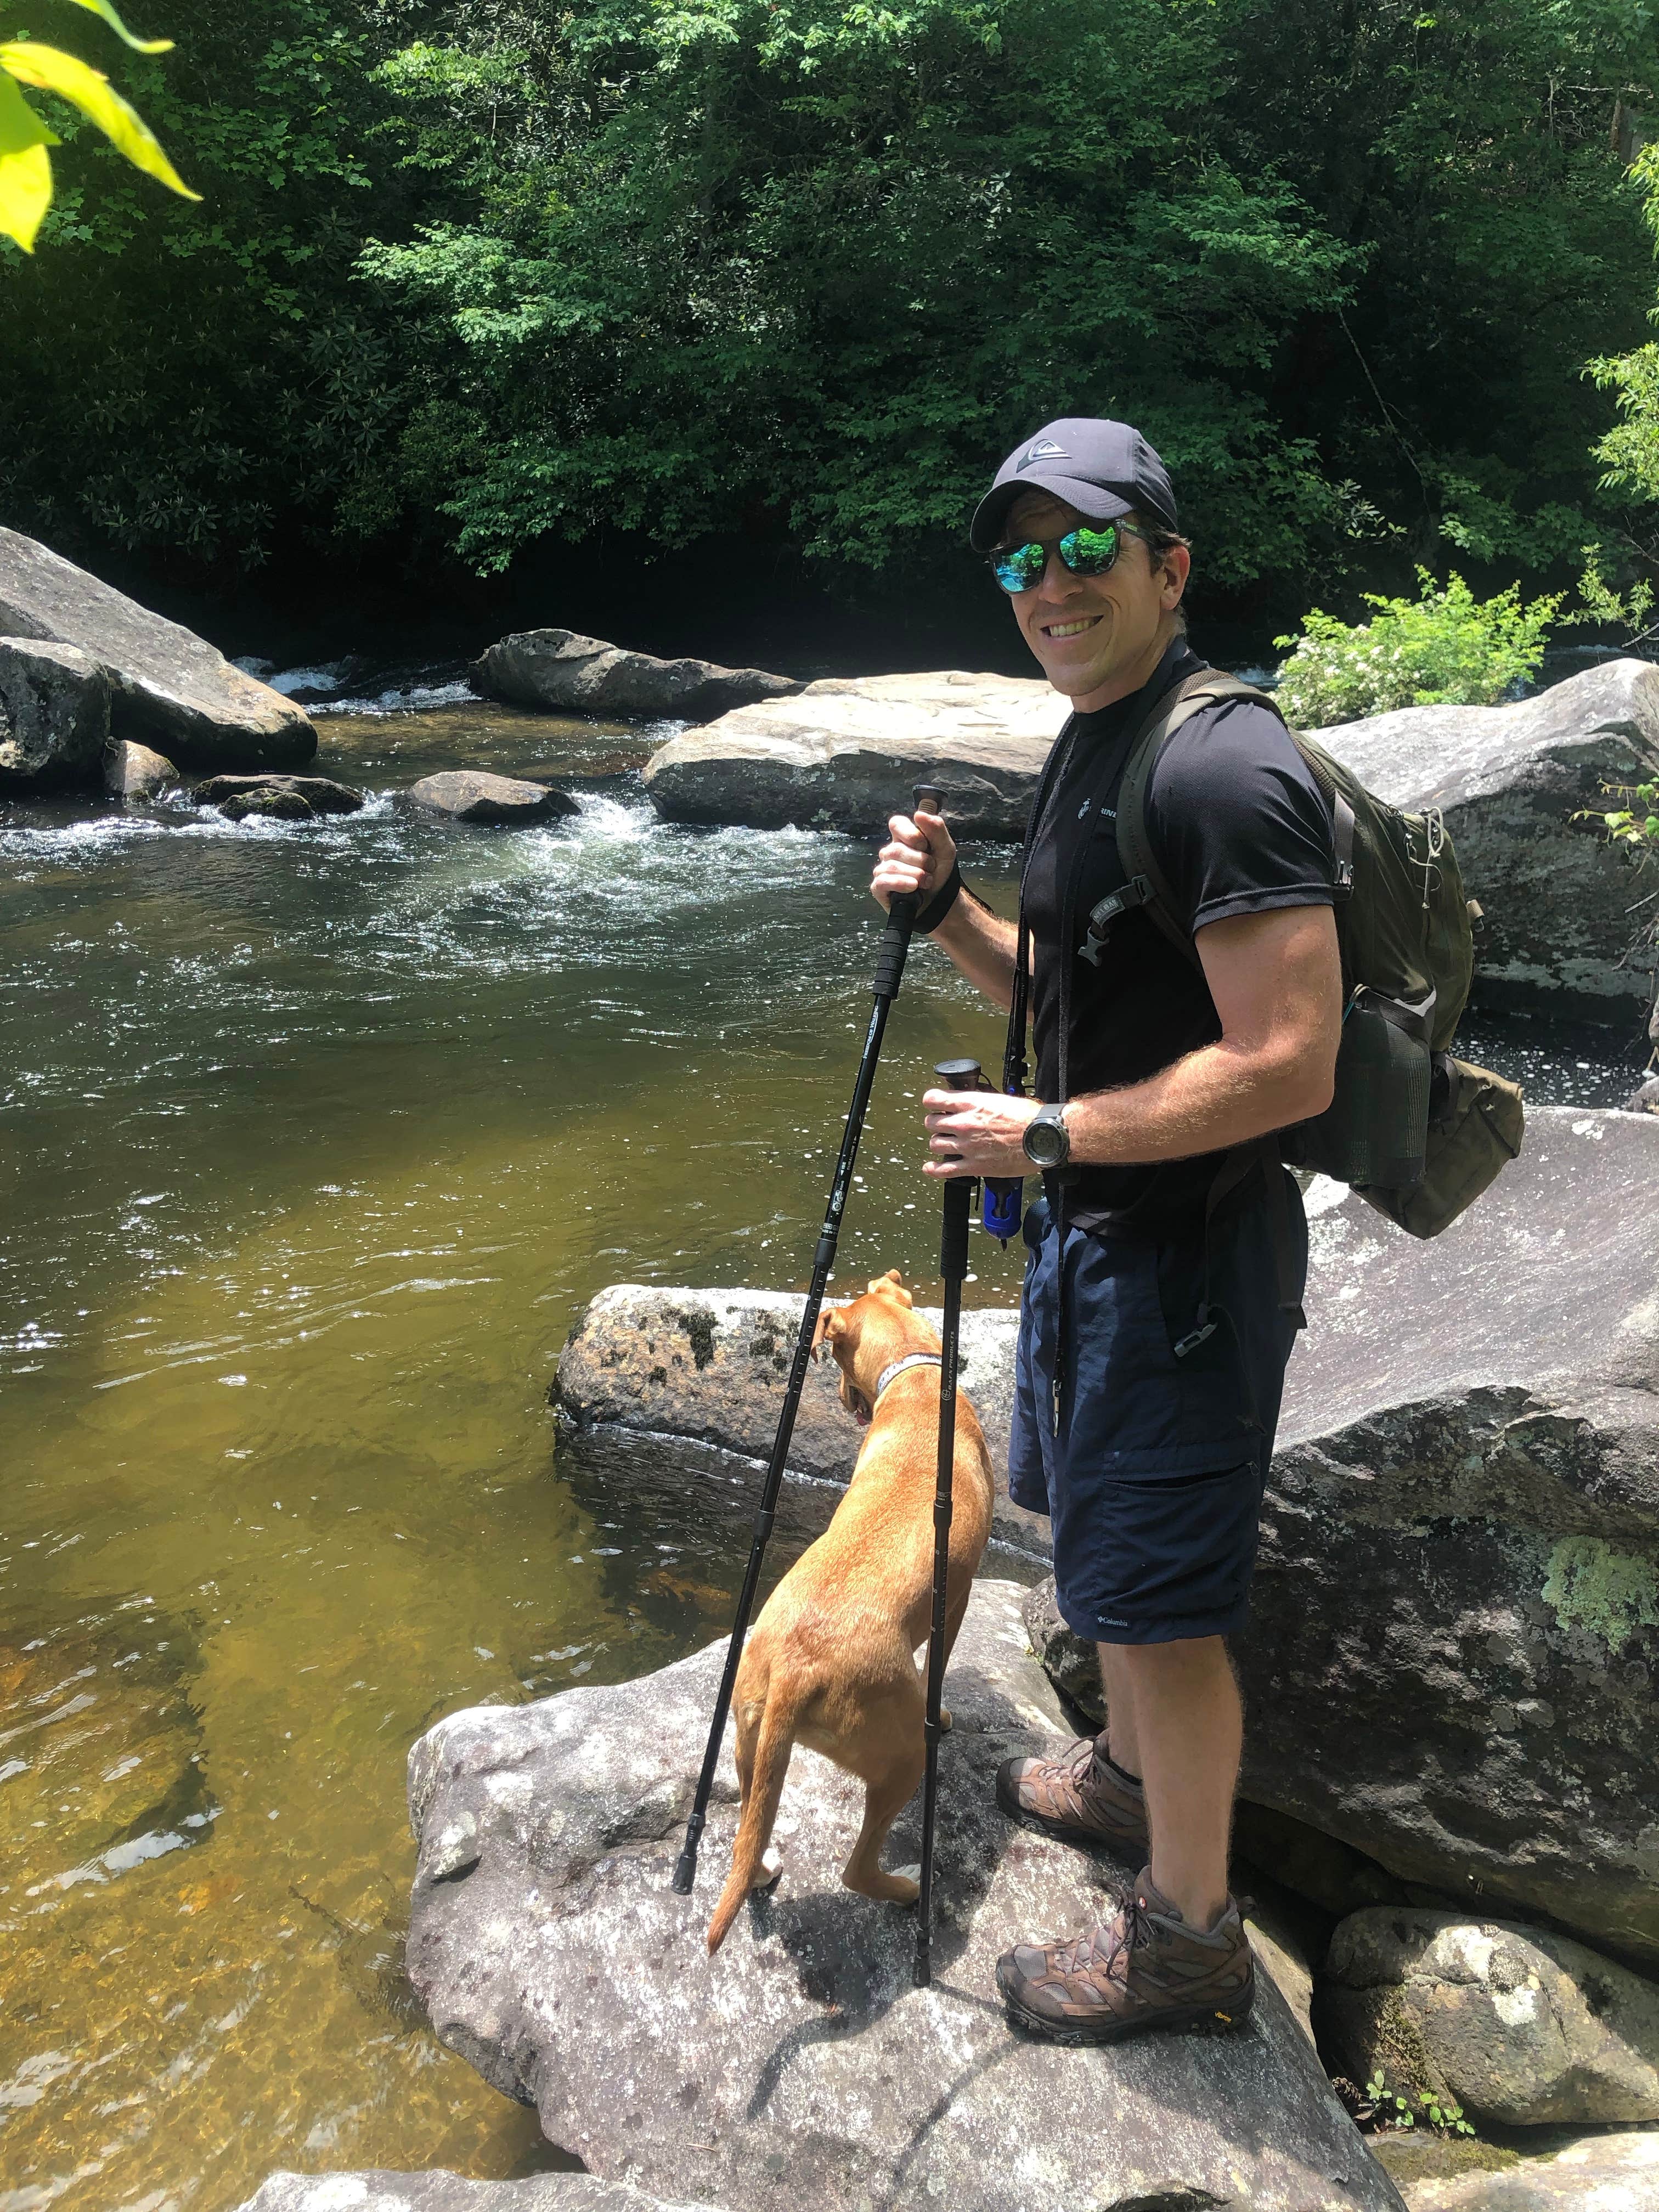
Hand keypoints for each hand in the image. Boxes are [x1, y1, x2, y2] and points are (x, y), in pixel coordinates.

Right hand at [871, 807, 956, 913]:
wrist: (940, 899)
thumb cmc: (939, 872)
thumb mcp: (945, 849)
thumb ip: (936, 829)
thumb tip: (919, 813)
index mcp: (904, 838)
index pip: (896, 824)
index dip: (910, 833)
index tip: (924, 845)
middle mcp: (890, 852)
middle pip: (896, 849)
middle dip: (919, 861)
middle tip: (931, 868)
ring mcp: (883, 869)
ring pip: (891, 866)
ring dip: (915, 875)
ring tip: (927, 882)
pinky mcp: (879, 887)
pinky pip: (883, 881)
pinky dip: (901, 883)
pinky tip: (913, 888)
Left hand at [922, 1088, 1045, 1179]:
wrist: (1042, 1139)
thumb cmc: (1028, 1119)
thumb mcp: (1000, 1100)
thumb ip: (980, 1103)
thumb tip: (972, 1105)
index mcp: (972, 1104)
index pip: (934, 1099)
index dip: (932, 1102)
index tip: (934, 1104)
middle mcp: (965, 1124)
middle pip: (931, 1123)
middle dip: (935, 1123)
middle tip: (942, 1126)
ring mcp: (967, 1146)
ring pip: (934, 1144)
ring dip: (937, 1143)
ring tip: (944, 1143)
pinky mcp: (974, 1166)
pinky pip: (944, 1170)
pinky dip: (934, 1169)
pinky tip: (931, 1167)